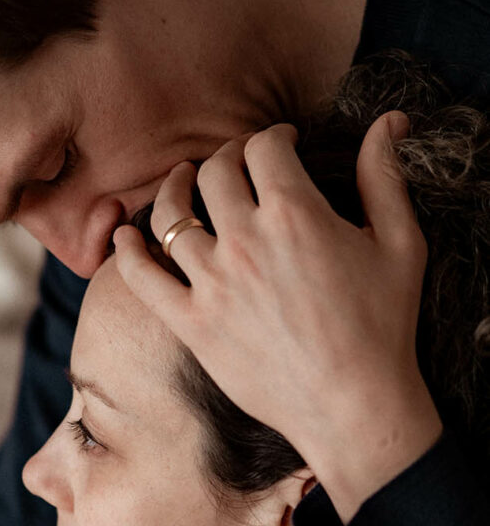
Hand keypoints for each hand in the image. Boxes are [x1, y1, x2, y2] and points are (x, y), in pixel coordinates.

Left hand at [114, 112, 442, 521]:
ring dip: (173, 189)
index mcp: (296, 213)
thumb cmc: (383, 327)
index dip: (273, 137)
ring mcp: (212, 284)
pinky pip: (142, 278)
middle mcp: (246, 241)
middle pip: (215, 173)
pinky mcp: (192, 324)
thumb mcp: (400, 244)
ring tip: (182, 182)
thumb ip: (385, 177)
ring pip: (171, 216)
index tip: (281, 144)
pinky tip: (125, 237)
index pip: (264, 148)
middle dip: (226, 157)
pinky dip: (127, 252)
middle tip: (235, 165)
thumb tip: (390, 119)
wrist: (353, 405)